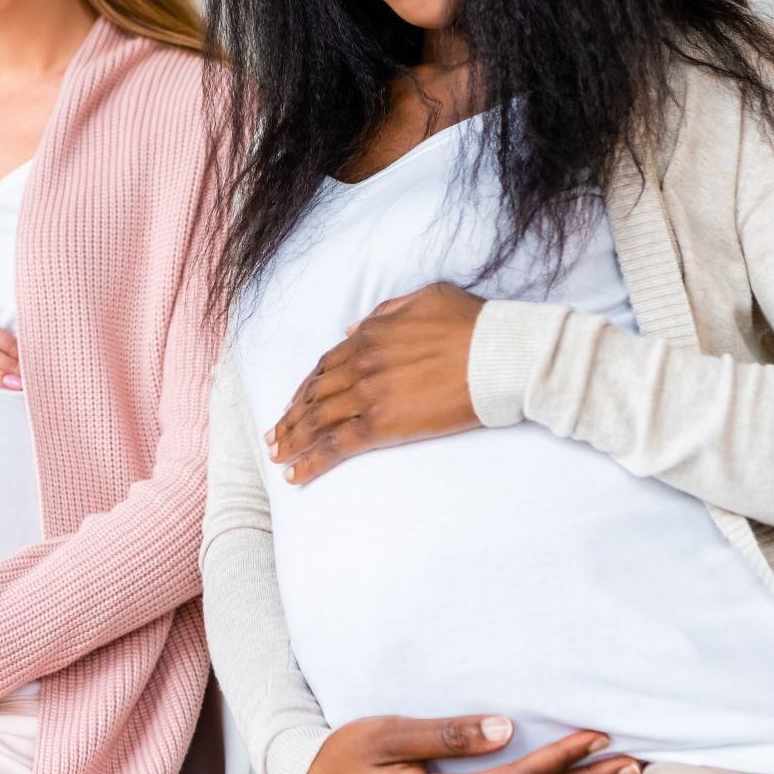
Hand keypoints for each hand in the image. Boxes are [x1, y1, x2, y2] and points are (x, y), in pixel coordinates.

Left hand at [269, 282, 483, 484]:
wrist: (499, 354)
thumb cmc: (473, 325)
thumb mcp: (425, 298)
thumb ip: (385, 311)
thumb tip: (352, 327)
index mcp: (369, 335)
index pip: (325, 367)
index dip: (304, 389)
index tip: (294, 404)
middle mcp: (361, 364)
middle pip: (314, 395)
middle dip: (290, 418)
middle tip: (274, 437)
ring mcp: (369, 395)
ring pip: (317, 421)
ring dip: (292, 440)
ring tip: (278, 457)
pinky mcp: (383, 425)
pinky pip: (337, 446)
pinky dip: (312, 461)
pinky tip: (297, 475)